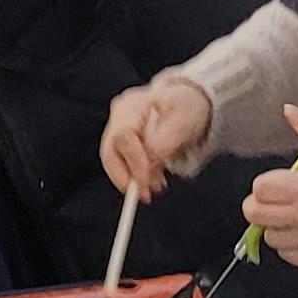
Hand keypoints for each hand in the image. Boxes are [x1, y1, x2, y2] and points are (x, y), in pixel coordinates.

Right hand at [102, 74, 211, 201]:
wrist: (188, 104)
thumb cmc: (187, 107)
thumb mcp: (183, 122)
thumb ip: (164, 142)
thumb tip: (148, 163)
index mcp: (133, 104)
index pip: (123, 136)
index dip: (133, 162)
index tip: (146, 181)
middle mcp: (120, 114)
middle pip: (109, 151)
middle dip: (126, 177)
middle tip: (145, 194)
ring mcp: (118, 126)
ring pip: (113, 161)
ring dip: (132, 179)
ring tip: (156, 185)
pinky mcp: (122, 141)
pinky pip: (121, 163)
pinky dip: (135, 176)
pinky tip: (152, 179)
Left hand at [244, 107, 297, 270]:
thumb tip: (288, 110)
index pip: (260, 188)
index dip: (265, 185)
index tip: (277, 183)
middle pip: (254, 214)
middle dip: (260, 206)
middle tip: (274, 201)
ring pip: (269, 236)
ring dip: (276, 226)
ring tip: (291, 216)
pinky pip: (285, 254)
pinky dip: (289, 244)